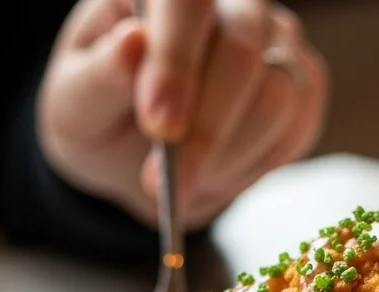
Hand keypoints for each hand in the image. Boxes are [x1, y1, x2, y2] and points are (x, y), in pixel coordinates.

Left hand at [37, 0, 328, 228]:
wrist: (133, 153)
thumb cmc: (100, 116)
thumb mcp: (74, 106)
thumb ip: (96, 79)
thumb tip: (131, 44)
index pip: (185, 3)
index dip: (176, 60)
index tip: (160, 126)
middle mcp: (229, 3)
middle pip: (242, 52)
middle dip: (205, 131)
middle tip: (165, 186)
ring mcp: (275, 38)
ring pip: (275, 99)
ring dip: (226, 157)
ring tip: (184, 181)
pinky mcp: (303, 81)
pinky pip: (296, 128)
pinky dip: (253, 166)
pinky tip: (217, 171)